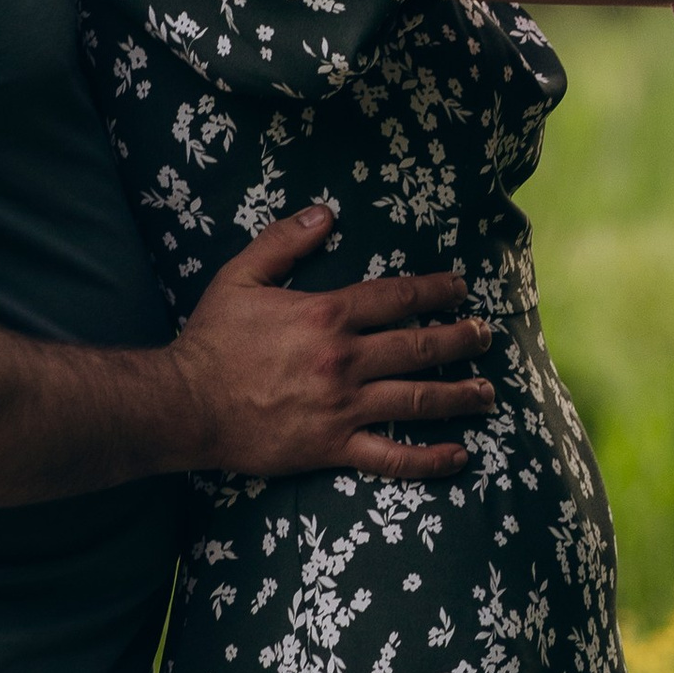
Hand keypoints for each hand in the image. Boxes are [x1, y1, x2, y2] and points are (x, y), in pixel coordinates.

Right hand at [173, 204, 493, 477]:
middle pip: (419, 348)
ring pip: (416, 400)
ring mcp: (343, 407)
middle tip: (484, 336)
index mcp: (327, 316)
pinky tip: (459, 456)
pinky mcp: (333, 448)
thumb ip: (284, 241)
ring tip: (488, 392)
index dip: (435, 291)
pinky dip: (429, 459)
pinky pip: (391, 457)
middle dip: (459, 340)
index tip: (460, 289)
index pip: (397, 298)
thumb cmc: (211, 340)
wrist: (185, 404)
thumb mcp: (240, 276)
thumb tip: (325, 213)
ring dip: (459, 396)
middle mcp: (344, 360)